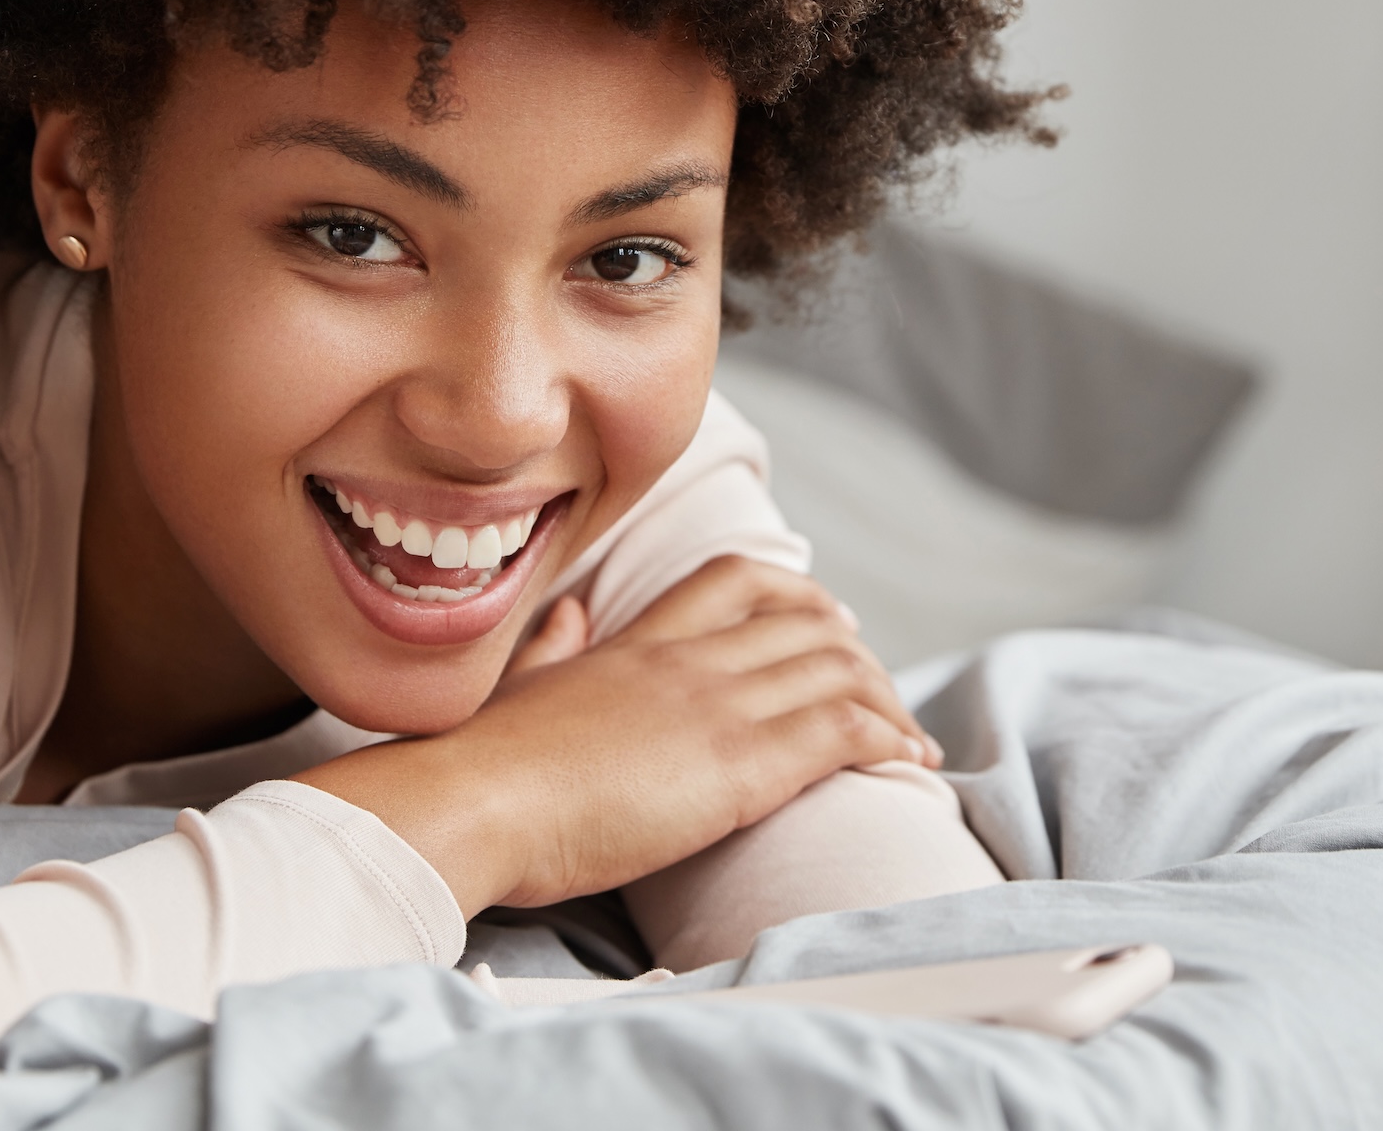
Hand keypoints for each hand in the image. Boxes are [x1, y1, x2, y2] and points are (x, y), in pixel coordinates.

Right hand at [301, 557, 935, 915]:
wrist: (473, 802)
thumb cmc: (481, 766)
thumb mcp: (521, 686)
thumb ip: (554, 648)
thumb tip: (571, 615)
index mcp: (637, 643)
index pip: (736, 579)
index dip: (797, 594)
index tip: (828, 627)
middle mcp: (688, 662)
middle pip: (808, 622)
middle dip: (859, 657)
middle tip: (882, 698)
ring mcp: (718, 707)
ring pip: (839, 670)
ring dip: (887, 703)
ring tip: (909, 741)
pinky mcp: (740, 765)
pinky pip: (844, 731)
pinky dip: (888, 740)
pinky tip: (907, 764)